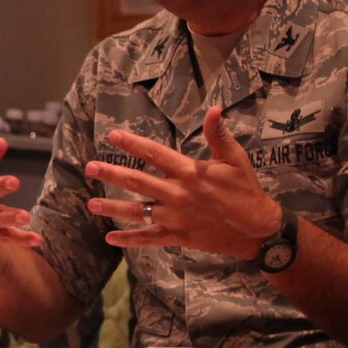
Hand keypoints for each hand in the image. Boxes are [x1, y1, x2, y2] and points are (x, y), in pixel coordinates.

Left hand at [85, 106, 281, 259]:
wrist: (258, 229)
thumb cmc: (246, 190)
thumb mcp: (236, 159)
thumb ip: (218, 135)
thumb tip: (213, 109)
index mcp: (191, 172)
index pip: (155, 154)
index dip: (133, 144)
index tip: (113, 135)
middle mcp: (178, 194)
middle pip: (138, 182)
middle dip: (112, 174)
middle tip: (89, 167)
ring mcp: (176, 217)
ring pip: (138, 211)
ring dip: (112, 207)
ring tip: (90, 204)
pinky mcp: (177, 236)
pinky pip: (149, 238)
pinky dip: (129, 239)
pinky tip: (110, 237)